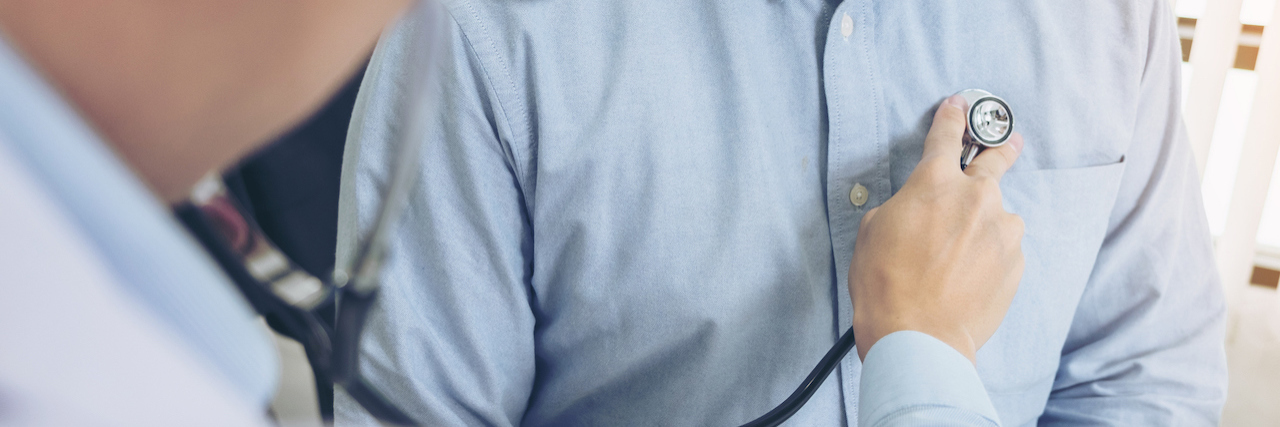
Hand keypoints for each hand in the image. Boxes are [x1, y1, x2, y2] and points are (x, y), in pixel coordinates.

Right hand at [849, 94, 1024, 363]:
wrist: (918, 335)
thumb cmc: (886, 285)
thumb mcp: (872, 232)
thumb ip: (901, 207)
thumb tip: (914, 210)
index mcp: (934, 183)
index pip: (945, 136)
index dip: (951, 116)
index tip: (958, 106)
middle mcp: (976, 198)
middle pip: (996, 159)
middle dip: (1001, 146)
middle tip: (1008, 142)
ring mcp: (1002, 231)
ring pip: (1000, 214)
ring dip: (986, 223)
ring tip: (961, 253)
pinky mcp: (1015, 263)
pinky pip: (1004, 249)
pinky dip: (990, 256)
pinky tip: (968, 276)